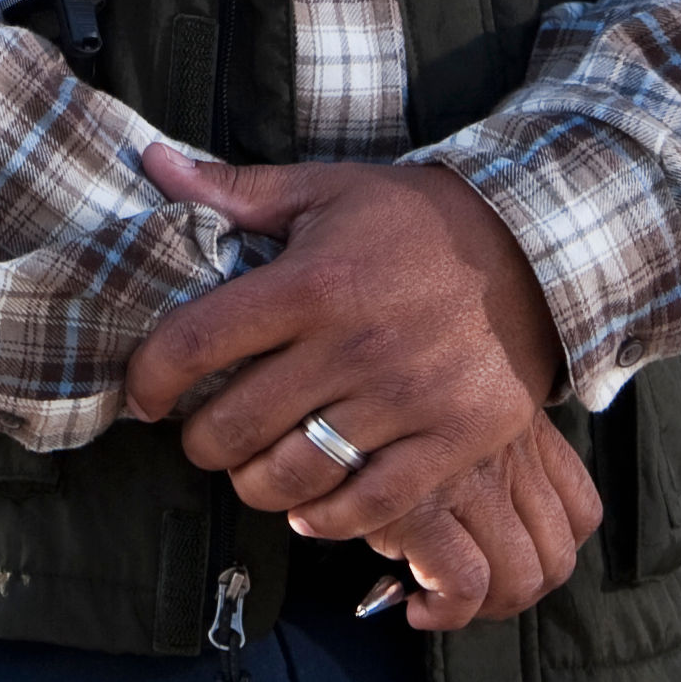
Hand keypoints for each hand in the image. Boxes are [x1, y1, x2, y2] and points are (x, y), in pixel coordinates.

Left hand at [124, 148, 590, 626]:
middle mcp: (354, 345)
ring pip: (296, 474)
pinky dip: (329, 518)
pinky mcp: (454, 439)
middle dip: (201, 443)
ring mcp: (407, 399)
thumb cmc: (416, 220)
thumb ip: (238, 189)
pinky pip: (372, 505)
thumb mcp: (327, 190)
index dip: (152, 377)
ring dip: (255, 485)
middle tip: (201, 438)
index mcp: (312, 282)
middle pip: (237, 424)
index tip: (144, 395)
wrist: (536, 251)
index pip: (198, 340)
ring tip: (251, 471)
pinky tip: (311, 506)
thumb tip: (154, 164)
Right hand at [343, 417, 603, 630]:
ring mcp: (470, 482)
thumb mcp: (448, 399)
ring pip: (519, 578)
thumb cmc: (376, 393)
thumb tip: (478, 516)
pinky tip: (416, 607)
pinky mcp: (422, 509)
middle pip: (557, 557)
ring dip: (484, 608)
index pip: (581, 509)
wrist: (316, 375)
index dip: (554, 551)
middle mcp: (508, 454)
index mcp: (522, 427)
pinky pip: (464, 586)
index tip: (510, 558)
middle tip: (472, 594)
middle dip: (518, 593)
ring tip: (440, 602)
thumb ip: (476, 442)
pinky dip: (446, 613)